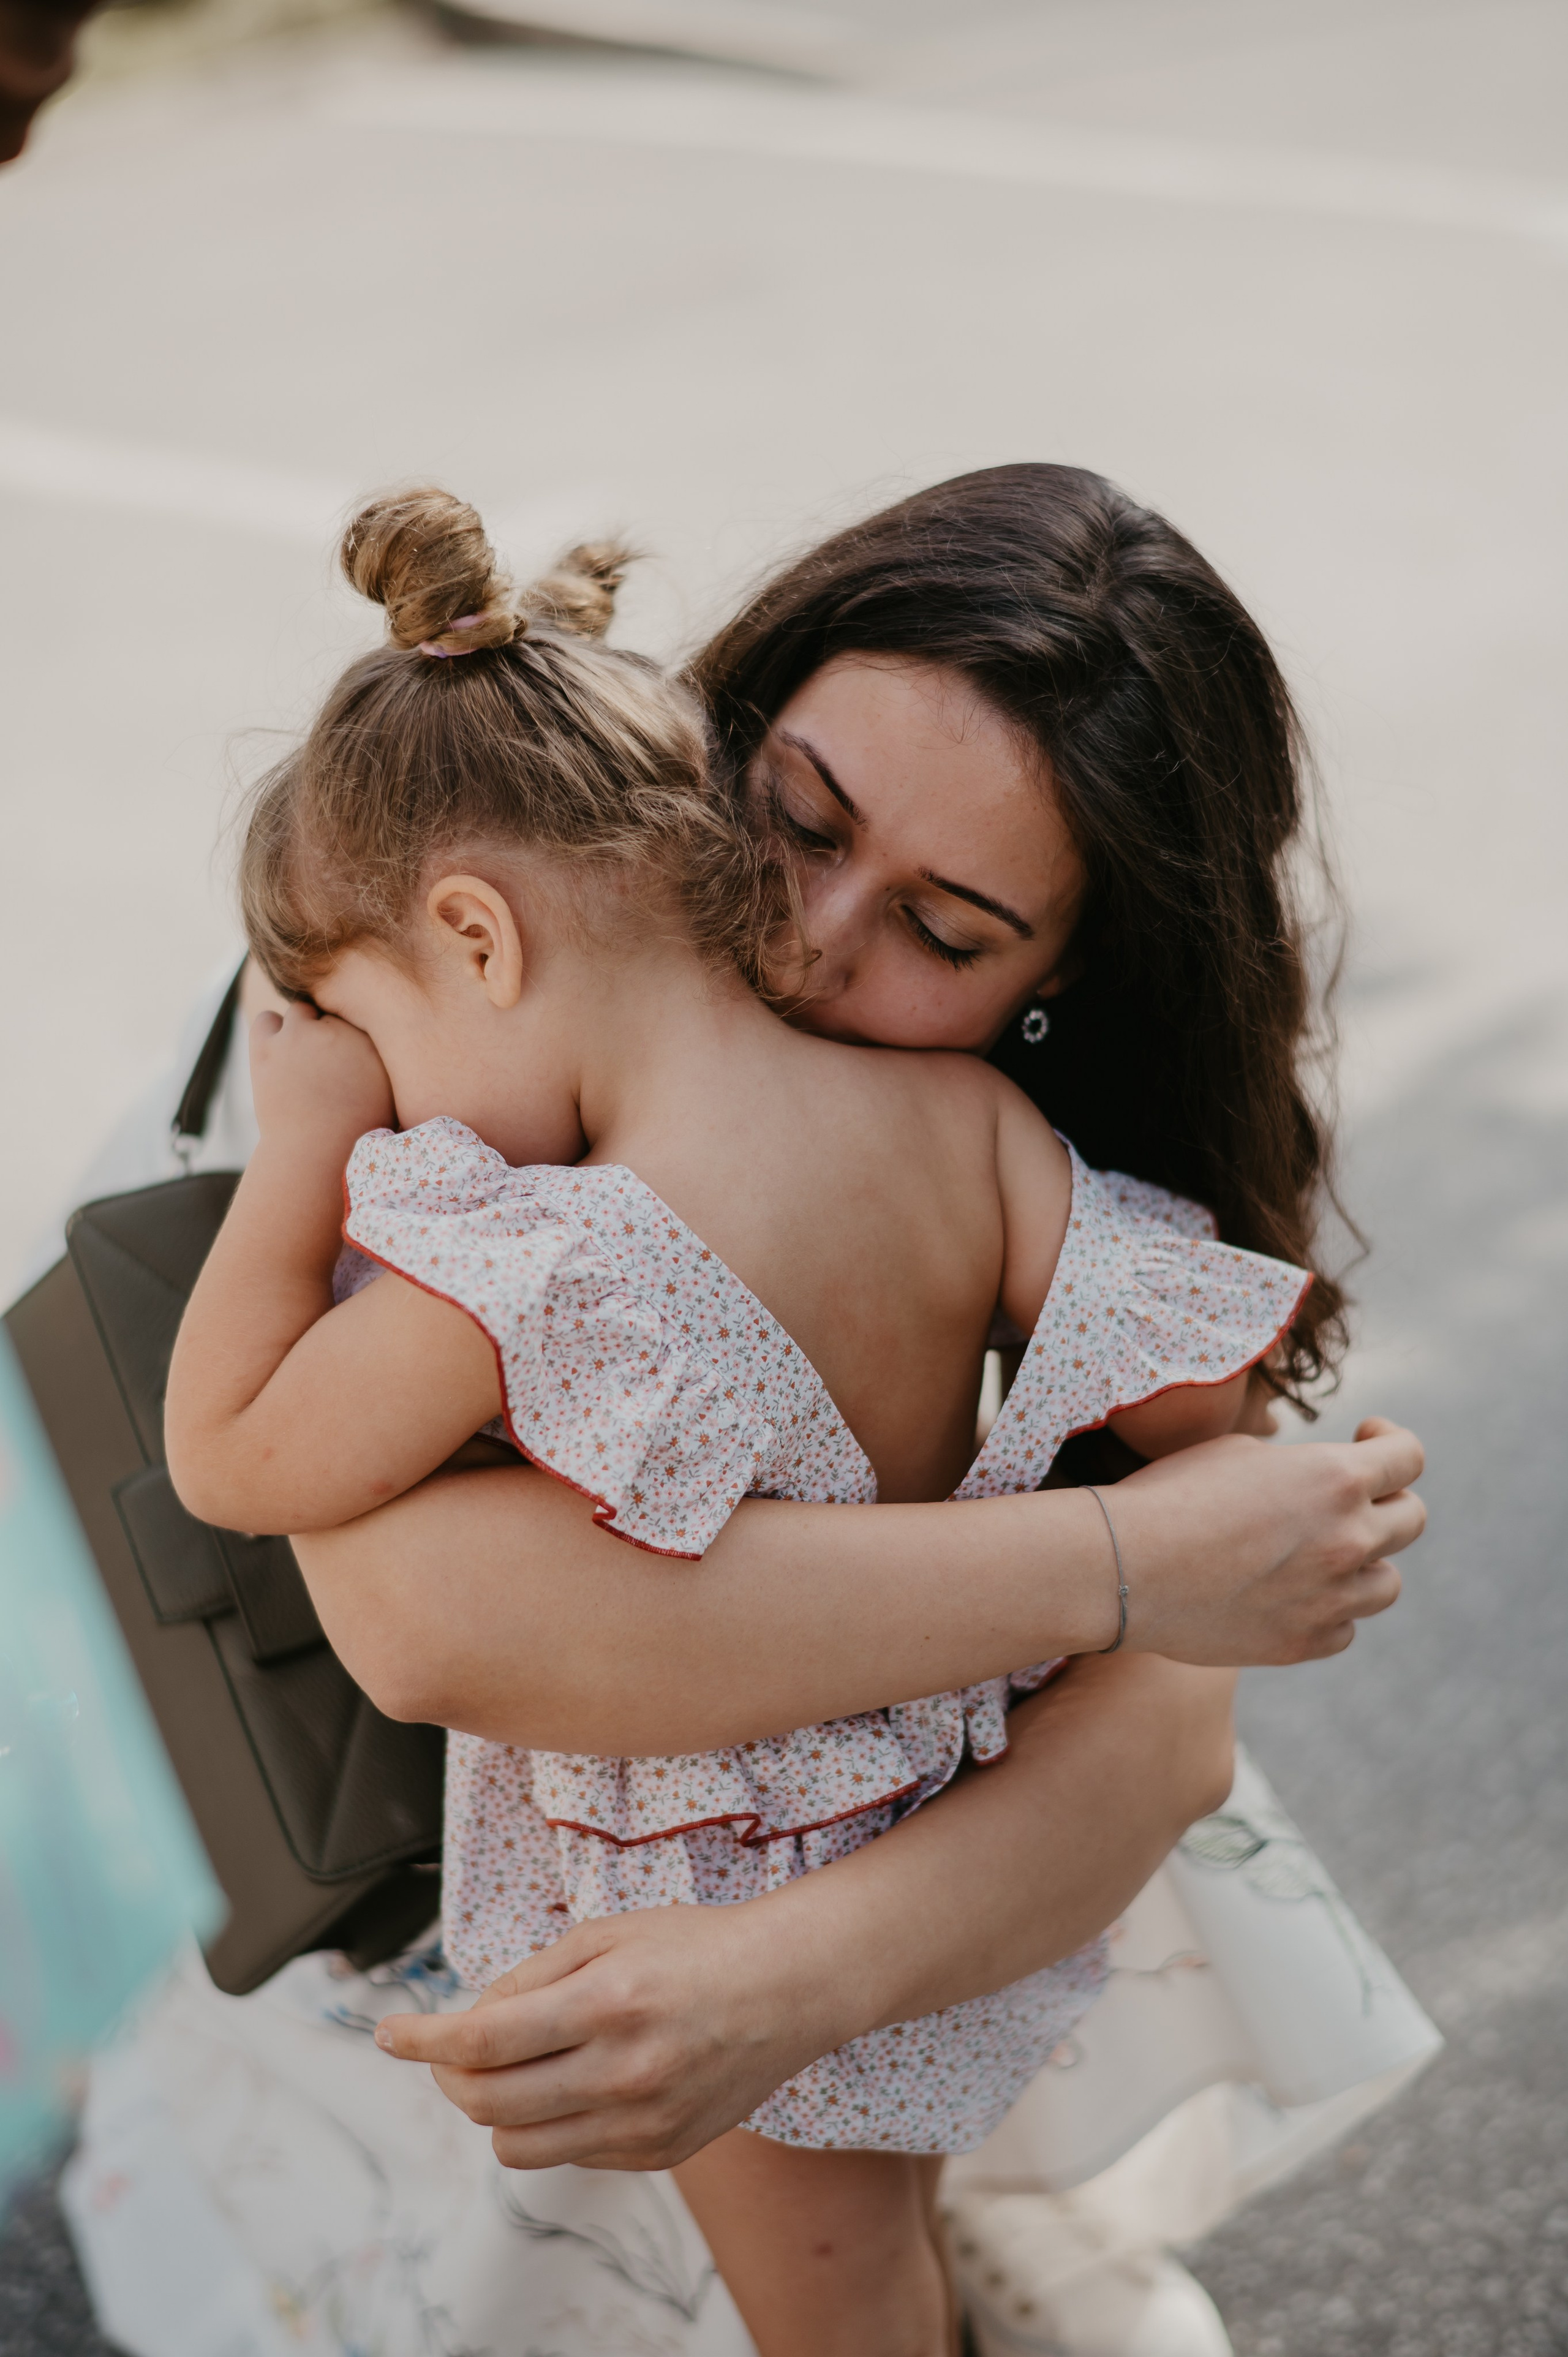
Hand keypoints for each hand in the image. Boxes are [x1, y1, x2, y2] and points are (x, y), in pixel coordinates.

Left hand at [249, 1002, 393, 1163]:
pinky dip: (271, 1031)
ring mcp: (299, 1037)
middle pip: (332, 1015)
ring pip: (299, 1011)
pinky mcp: (267, 1048)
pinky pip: (266, 1020)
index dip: (353, 1042)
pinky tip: (277, 1052)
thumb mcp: (390, 1100)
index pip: (361, 1019)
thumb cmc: (357, 1137)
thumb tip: (378, 1056)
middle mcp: (338, 1032)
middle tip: (325, 1066)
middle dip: (328, 1034)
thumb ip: (386, 1069)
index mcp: (373, 1043)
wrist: (317, 1157)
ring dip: (299, 1028)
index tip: (349, 1063)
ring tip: (301, 1058)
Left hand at [374, 1897, 857, 2172]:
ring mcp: (642, 2120)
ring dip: (492, 2109)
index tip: (389, 2035)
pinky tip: (572, 2082)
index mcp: (605, 2002)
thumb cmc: (696, 1947)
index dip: (422, 2040)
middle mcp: (622, 2070)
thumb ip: (533, 1975)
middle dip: (449, 2075)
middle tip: (449, 2049)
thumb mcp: (608, 1932)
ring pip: (518, 2146)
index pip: (482, 2040)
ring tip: (509, 2069)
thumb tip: (471, 2019)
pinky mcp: (659, 2151)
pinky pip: (571, 2155)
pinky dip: (550, 2123)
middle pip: (488, 2101)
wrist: (786, 1988)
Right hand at [1115, 1415, 1424, 1664]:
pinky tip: (1291, 1594)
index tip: (1365, 1439)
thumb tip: (1319, 1481)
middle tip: (1348, 1499)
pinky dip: (1327, 1610)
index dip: (1391, 1442)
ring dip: (1364, 1564)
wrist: (1123, 1569)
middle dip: (1386, 1501)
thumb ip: (1299, 1467)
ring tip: (1319, 1553)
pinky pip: (1344, 1627)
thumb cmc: (1169, 1495)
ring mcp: (1330, 1598)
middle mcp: (1347, 1539)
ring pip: (1387, 1583)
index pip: (1409, 1457)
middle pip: (1412, 1519)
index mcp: (1335, 1479)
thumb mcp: (1240, 1453)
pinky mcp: (1304, 1643)